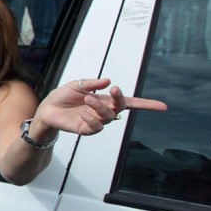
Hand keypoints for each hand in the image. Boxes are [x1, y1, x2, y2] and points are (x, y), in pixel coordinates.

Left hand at [34, 78, 166, 136]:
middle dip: (119, 99)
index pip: (130, 103)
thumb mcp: (77, 84)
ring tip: (86, 99)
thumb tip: (108, 81)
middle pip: (121, 108)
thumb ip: (92, 83)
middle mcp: (103, 111)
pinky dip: (91, 119)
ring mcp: (96, 121)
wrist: (47, 108)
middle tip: (113, 90)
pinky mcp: (87, 130)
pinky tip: (82, 113)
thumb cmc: (63, 96)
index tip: (163, 106)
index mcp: (105, 100)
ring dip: (100, 107)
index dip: (146, 105)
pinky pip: (96, 127)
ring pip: (108, 117)